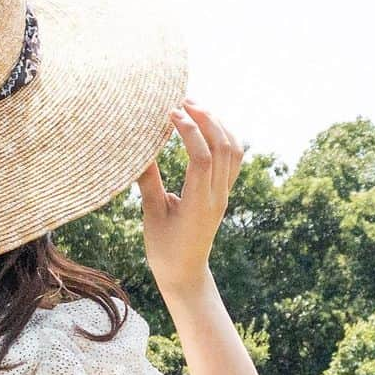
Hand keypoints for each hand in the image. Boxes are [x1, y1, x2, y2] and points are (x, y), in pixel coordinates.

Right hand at [136, 100, 243, 299]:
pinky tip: (207, 125)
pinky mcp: (223, 193)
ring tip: (195, 107)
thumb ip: (148, 182)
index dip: (188, 130)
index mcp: (198, 203)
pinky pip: (234, 158)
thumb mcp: (152, 216)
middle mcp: (217, 196)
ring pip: (233, 149)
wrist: (185, 274)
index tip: (170, 112)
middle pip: (223, 146)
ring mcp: (224, 194)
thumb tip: (140, 151)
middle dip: (205, 118)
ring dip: (217, 123)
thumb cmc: (164, 250)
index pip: (202, 157)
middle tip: (183, 100)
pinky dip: (224, 136)